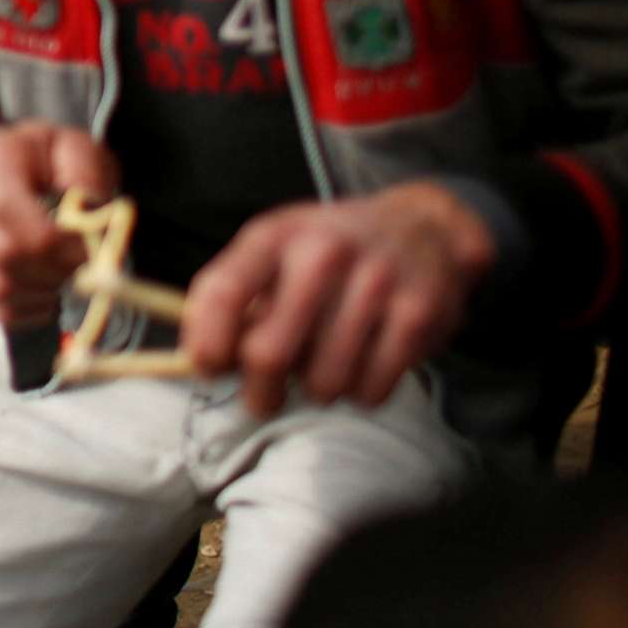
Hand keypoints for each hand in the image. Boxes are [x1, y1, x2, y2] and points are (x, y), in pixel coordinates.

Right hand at [0, 122, 118, 326]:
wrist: (10, 164)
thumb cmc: (48, 157)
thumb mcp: (76, 145)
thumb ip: (87, 173)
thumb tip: (89, 215)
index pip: (5, 210)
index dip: (52, 241)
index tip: (89, 249)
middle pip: (0, 254)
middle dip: (52, 271)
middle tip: (80, 266)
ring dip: (39, 292)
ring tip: (62, 276)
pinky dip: (25, 309)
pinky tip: (45, 291)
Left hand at [181, 184, 492, 417]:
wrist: (425, 228)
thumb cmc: (332, 251)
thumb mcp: (277, 251)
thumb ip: (237, 298)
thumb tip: (202, 361)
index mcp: (276, 235)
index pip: (223, 292)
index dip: (206, 343)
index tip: (207, 370)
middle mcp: (323, 253)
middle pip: (268, 354)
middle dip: (260, 392)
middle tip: (265, 398)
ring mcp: (375, 281)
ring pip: (323, 382)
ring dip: (318, 392)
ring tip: (324, 369)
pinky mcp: (417, 314)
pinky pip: (371, 389)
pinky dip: (362, 393)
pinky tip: (363, 366)